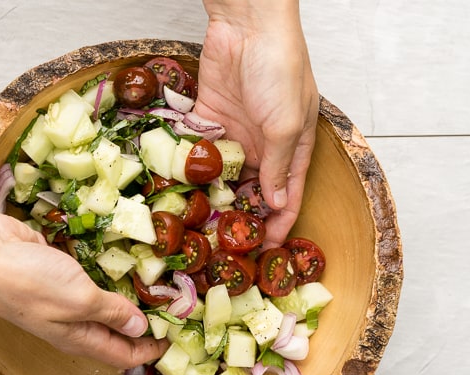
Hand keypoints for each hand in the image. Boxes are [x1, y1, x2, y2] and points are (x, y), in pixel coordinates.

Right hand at [0, 212, 168, 368]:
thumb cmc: (29, 283)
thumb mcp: (80, 300)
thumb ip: (112, 312)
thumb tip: (140, 329)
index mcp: (79, 338)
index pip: (122, 354)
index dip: (149, 350)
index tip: (176, 338)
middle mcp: (73, 321)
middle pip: (115, 331)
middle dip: (143, 324)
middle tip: (172, 306)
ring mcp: (64, 295)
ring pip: (103, 302)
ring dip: (127, 295)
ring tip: (155, 282)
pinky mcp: (58, 270)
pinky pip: (90, 276)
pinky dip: (108, 271)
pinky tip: (123, 259)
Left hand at [197, 0, 318, 247]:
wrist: (247, 25)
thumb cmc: (280, 69)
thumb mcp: (286, 124)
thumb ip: (278, 165)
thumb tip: (276, 204)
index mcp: (291, 150)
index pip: (286, 198)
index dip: (277, 227)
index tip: (264, 254)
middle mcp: (263, 147)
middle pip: (252, 194)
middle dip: (239, 220)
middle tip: (221, 247)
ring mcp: (234, 136)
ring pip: (222, 178)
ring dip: (212, 200)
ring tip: (196, 227)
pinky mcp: (207, 122)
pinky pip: (197, 152)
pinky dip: (189, 169)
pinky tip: (177, 192)